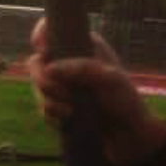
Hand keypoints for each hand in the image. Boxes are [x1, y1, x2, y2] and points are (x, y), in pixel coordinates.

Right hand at [30, 18, 165, 165]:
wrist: (128, 136)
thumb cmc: (126, 102)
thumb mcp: (111, 80)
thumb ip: (82, 69)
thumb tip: (49, 68)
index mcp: (85, 46)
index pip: (54, 29)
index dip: (41, 34)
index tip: (42, 49)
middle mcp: (71, 62)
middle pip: (36, 61)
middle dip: (43, 80)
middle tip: (62, 94)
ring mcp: (63, 84)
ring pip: (37, 86)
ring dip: (50, 100)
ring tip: (71, 111)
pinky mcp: (58, 105)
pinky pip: (41, 106)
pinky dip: (52, 114)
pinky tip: (68, 119)